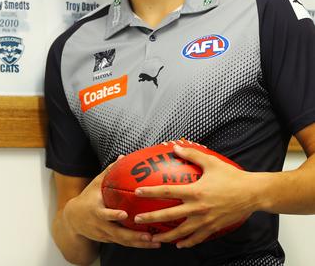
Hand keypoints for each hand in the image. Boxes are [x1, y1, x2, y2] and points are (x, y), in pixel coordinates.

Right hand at [63, 158, 160, 248]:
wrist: (73, 220)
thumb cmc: (87, 198)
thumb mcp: (95, 184)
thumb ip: (108, 172)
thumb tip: (122, 157)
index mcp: (96, 211)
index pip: (104, 214)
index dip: (113, 215)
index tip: (124, 214)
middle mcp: (101, 225)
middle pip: (117, 234)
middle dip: (133, 237)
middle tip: (149, 236)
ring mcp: (105, 235)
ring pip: (123, 242)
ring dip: (140, 243)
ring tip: (156, 243)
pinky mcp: (109, 241)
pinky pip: (124, 244)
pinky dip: (138, 245)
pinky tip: (152, 244)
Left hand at [133, 144, 254, 247]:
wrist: (254, 194)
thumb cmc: (232, 177)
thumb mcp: (211, 162)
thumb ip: (191, 154)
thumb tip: (175, 147)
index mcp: (195, 191)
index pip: (167, 191)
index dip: (151, 192)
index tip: (138, 193)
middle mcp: (198, 208)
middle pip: (169, 215)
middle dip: (151, 218)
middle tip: (137, 220)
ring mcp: (205, 220)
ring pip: (182, 232)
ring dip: (166, 236)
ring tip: (153, 239)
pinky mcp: (214, 228)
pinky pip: (198, 238)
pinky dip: (187, 242)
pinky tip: (179, 244)